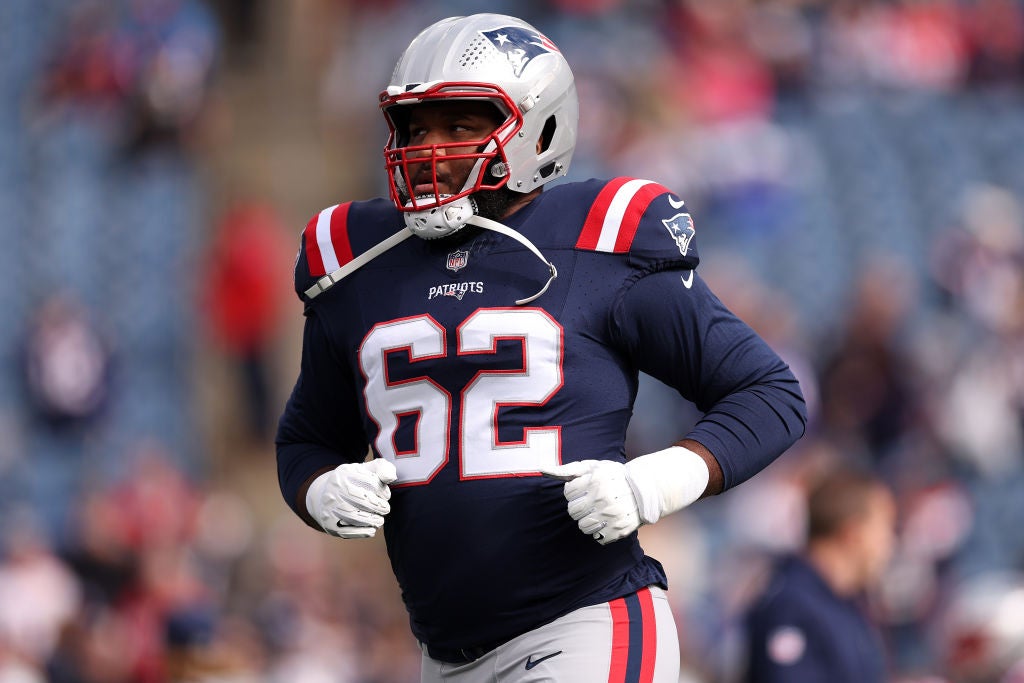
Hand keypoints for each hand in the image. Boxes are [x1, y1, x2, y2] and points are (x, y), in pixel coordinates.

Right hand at [305, 459, 397, 537]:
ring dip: (373, 520)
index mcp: (344, 473)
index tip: (385, 496)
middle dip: (379, 507)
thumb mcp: (366, 470)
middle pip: (362, 500)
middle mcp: (334, 489)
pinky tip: (372, 529)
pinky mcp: (329, 524)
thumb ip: (382, 468)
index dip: (382, 491)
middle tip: (385, 509)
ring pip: (355, 517)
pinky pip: (347, 531)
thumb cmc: (352, 482)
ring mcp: (329, 508)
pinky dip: (363, 532)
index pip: (370, 482)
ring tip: (380, 520)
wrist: (323, 496)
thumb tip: (390, 477)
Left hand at [541, 447, 710, 544]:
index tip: (586, 488)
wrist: (644, 491)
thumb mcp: (592, 467)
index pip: (568, 493)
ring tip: (598, 512)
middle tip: (591, 501)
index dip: (575, 491)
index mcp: (596, 481)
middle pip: (572, 512)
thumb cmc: (613, 477)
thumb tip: (541, 469)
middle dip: (579, 506)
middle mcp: (603, 499)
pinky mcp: (619, 531)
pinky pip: (597, 538)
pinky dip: (600, 532)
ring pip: (582, 527)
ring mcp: (612, 516)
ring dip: (587, 520)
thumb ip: (566, 469)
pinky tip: (607, 521)